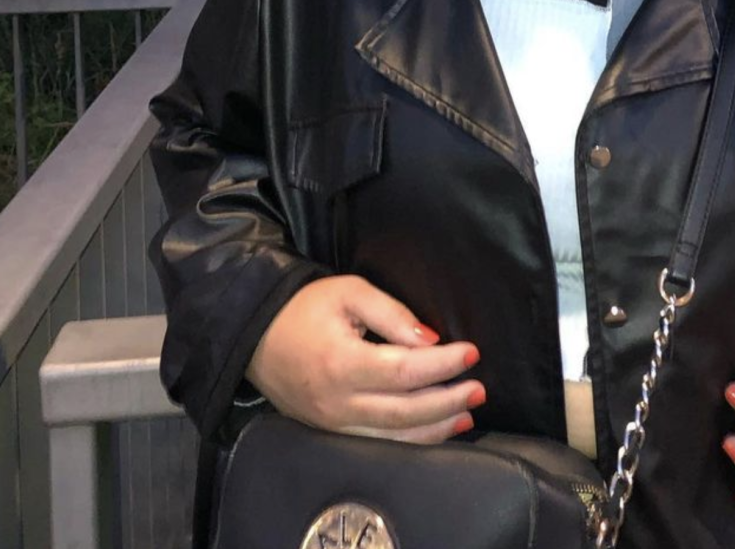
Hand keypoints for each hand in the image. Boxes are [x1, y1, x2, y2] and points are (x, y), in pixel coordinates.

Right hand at [246, 274, 484, 441]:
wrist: (255, 334)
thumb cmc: (304, 307)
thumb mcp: (349, 292)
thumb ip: (392, 314)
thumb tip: (430, 339)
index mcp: (342, 364)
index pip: (404, 371)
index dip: (442, 364)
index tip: (471, 353)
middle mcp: (338, 402)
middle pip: (405, 412)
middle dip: (448, 401)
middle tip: (479, 388)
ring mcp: (333, 423)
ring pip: (394, 437)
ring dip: (436, 428)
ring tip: (467, 413)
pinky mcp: (331, 431)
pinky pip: (377, 442)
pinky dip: (411, 440)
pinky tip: (435, 430)